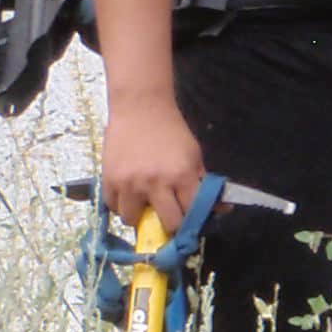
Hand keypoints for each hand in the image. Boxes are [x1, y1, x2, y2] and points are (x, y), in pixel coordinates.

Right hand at [103, 92, 205, 231]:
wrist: (141, 108)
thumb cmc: (171, 131)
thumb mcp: (194, 155)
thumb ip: (203, 184)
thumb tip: (222, 209)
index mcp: (181, 176)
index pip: (190, 214)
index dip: (191, 220)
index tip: (188, 221)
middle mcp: (155, 183)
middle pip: (167, 223)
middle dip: (169, 222)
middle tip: (167, 215)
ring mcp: (129, 183)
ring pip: (132, 220)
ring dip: (139, 215)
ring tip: (143, 203)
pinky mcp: (109, 179)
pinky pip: (112, 207)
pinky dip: (120, 205)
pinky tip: (128, 195)